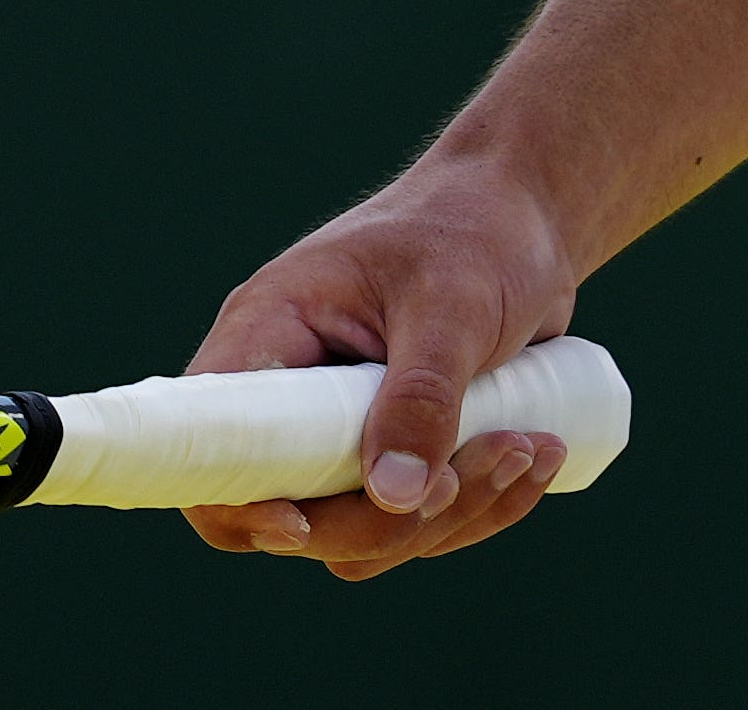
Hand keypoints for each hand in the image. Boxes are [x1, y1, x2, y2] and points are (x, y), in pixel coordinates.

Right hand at [175, 155, 585, 579]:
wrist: (527, 217)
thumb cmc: (475, 231)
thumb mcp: (452, 302)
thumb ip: (422, 395)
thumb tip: (393, 498)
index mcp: (272, 332)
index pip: (211, 440)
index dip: (237, 501)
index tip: (303, 525)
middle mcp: (292, 391)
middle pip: (293, 511)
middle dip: (383, 520)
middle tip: (465, 478)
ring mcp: (342, 429)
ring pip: (363, 531)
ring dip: (448, 517)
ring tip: (527, 447)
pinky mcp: (393, 451)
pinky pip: (414, 519)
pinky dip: (475, 509)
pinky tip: (535, 457)